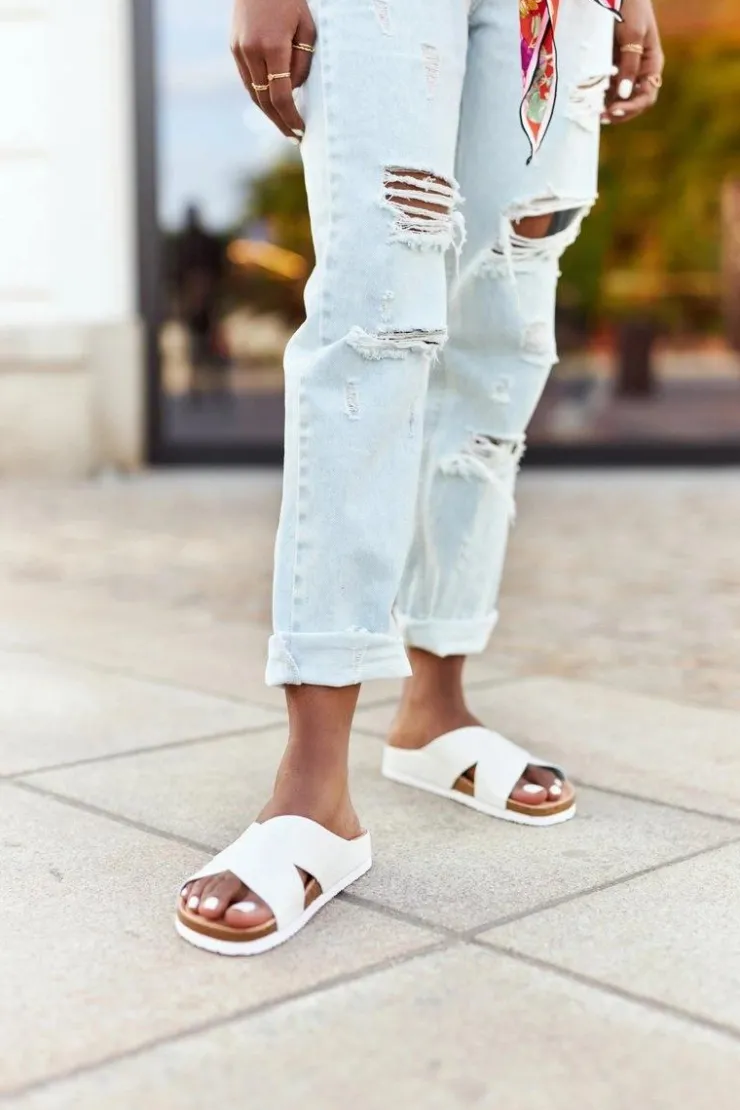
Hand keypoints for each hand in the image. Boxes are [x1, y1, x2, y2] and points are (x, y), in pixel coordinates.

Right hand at [231, 0, 315, 138]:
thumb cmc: (290, 0)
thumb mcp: (306, 28)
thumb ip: (302, 63)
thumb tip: (295, 90)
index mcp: (272, 47)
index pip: (281, 96)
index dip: (290, 118)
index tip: (301, 131)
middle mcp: (251, 52)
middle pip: (265, 101)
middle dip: (280, 122)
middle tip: (294, 137)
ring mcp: (239, 50)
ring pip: (254, 93)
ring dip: (269, 112)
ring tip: (284, 125)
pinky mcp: (233, 48)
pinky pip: (248, 80)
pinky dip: (260, 95)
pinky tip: (272, 105)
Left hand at [603, 0, 663, 124]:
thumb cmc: (631, 8)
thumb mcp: (633, 35)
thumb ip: (630, 65)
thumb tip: (625, 95)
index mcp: (651, 64)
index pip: (647, 96)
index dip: (631, 108)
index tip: (613, 110)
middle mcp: (640, 71)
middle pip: (633, 101)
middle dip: (619, 111)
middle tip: (600, 116)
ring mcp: (624, 69)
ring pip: (618, 97)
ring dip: (606, 106)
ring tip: (591, 111)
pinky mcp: (610, 66)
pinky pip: (606, 86)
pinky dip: (598, 94)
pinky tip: (588, 98)